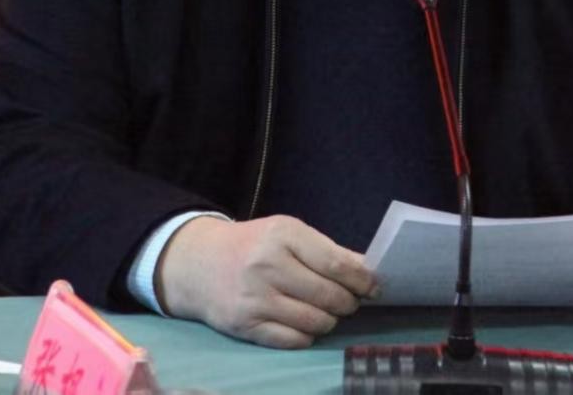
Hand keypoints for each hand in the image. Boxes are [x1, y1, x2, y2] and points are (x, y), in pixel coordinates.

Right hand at [155, 214, 377, 347]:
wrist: (198, 263)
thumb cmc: (253, 245)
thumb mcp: (286, 233)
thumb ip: (326, 250)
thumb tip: (368, 271)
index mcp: (283, 234)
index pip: (335, 263)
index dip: (361, 279)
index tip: (374, 286)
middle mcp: (268, 265)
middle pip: (328, 296)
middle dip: (348, 303)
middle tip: (350, 301)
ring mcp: (255, 298)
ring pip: (315, 322)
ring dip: (329, 320)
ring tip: (327, 311)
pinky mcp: (245, 326)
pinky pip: (294, 340)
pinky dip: (307, 335)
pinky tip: (305, 323)